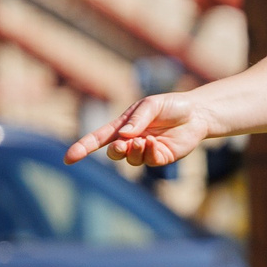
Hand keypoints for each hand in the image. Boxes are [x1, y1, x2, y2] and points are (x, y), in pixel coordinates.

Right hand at [65, 94, 212, 167]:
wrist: (197, 113)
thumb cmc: (171, 106)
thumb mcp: (151, 105)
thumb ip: (138, 119)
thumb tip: (124, 135)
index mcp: (123, 126)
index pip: (99, 138)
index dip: (83, 148)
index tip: (69, 158)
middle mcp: (132, 140)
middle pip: (114, 153)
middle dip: (115, 151)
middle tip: (123, 144)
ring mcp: (146, 151)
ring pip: (131, 160)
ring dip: (135, 151)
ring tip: (146, 139)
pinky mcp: (161, 157)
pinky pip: (150, 161)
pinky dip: (150, 153)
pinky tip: (155, 143)